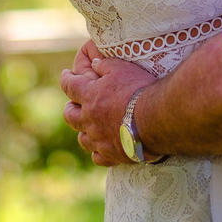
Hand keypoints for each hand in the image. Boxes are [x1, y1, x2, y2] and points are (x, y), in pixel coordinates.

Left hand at [60, 45, 155, 166]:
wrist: (156, 118)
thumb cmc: (139, 89)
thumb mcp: (122, 68)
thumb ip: (105, 65)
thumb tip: (94, 63)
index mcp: (89, 96)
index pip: (69, 85)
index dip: (65, 79)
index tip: (65, 74)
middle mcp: (89, 119)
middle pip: (69, 115)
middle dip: (70, 108)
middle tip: (74, 104)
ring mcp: (99, 139)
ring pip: (82, 139)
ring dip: (83, 131)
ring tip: (88, 127)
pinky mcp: (112, 155)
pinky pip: (97, 157)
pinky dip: (98, 151)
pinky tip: (102, 148)